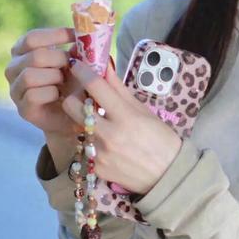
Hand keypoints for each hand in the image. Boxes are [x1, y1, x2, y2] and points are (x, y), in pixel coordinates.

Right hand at [5, 26, 82, 137]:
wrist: (77, 114)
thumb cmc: (75, 84)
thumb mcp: (79, 63)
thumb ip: (80, 50)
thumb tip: (87, 36)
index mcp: (24, 52)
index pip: (32, 38)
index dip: (55, 35)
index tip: (76, 36)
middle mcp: (14, 68)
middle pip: (34, 56)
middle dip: (59, 59)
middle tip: (72, 65)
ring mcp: (16, 89)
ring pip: (30, 75)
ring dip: (54, 77)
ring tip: (64, 82)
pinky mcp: (23, 108)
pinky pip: (33, 95)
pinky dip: (52, 94)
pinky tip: (60, 96)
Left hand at [62, 59, 182, 196]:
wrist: (167, 175)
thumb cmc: (160, 139)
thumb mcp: (143, 110)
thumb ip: (119, 89)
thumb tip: (104, 66)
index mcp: (125, 117)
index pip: (95, 86)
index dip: (82, 71)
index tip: (77, 64)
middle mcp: (109, 135)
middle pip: (71, 106)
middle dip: (76, 97)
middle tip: (87, 98)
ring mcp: (99, 153)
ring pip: (76, 125)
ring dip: (84, 120)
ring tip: (100, 122)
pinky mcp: (95, 167)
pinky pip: (84, 145)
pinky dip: (92, 139)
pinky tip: (107, 143)